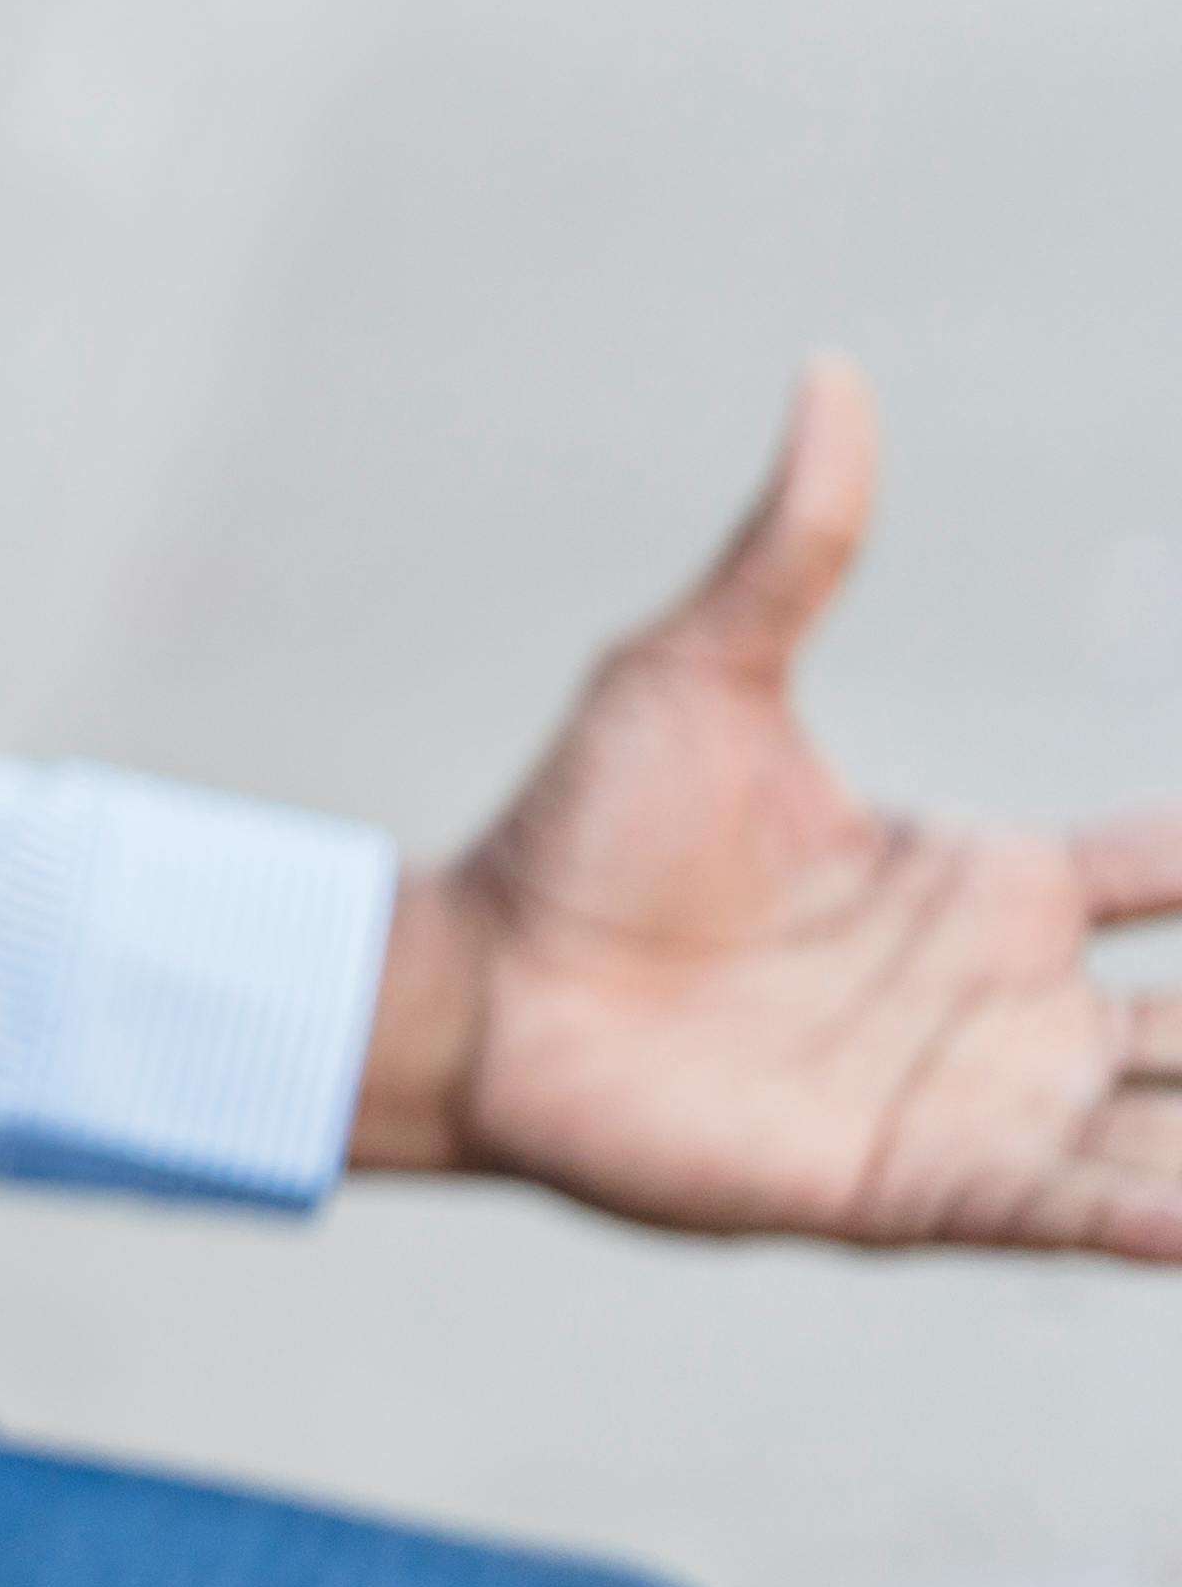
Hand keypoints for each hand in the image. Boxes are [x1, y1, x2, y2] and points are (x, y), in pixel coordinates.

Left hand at [358, 360, 1181, 1256]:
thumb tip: (830, 372)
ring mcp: (973, 1099)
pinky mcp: (912, 1182)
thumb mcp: (700, 673)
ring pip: (1175, 1119)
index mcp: (988, 886)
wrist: (475, 983)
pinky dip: (1153, 1214)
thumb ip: (794, 546)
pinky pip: (1069, 1207)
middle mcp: (1008, 1002)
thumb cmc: (580, 835)